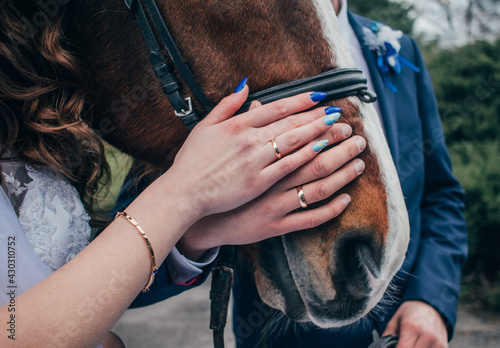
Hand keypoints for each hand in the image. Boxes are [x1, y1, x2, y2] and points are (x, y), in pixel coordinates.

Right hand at [166, 83, 337, 218]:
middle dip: (318, 117)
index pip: (276, 108)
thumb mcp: (205, 126)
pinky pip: (289, 170)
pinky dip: (307, 160)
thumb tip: (246, 86)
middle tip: (338, 112)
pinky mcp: (259, 184)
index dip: (300, 101)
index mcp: (238, 125)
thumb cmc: (192, 161)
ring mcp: (256, 163)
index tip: (320, 96)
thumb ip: (227, 105)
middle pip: (291, 124)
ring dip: (320, 135)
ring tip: (340, 130)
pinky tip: (323, 152)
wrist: (184, 192)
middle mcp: (251, 141)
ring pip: (295, 145)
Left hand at [382, 300, 448, 347]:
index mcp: (412, 328)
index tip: (393, 347)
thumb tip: (382, 345)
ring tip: (411, 343)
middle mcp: (427, 336)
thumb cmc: (412, 311)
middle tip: (402, 343)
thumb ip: (388, 335)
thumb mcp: (395, 319)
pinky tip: (420, 344)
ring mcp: (438, 343)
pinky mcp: (444, 347)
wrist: (431, 305)